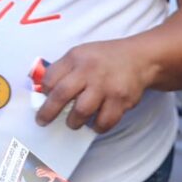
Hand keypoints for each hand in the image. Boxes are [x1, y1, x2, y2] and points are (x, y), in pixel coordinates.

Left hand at [33, 38, 156, 132]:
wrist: (139, 58)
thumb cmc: (104, 58)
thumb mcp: (80, 54)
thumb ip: (63, 69)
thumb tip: (42, 91)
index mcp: (76, 58)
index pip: (51, 77)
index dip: (43, 92)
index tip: (42, 99)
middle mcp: (90, 71)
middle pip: (62, 95)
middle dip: (48, 112)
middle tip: (43, 121)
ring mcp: (107, 87)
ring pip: (82, 112)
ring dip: (74, 122)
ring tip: (73, 122)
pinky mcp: (122, 101)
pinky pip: (104, 122)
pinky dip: (97, 127)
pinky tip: (94, 124)